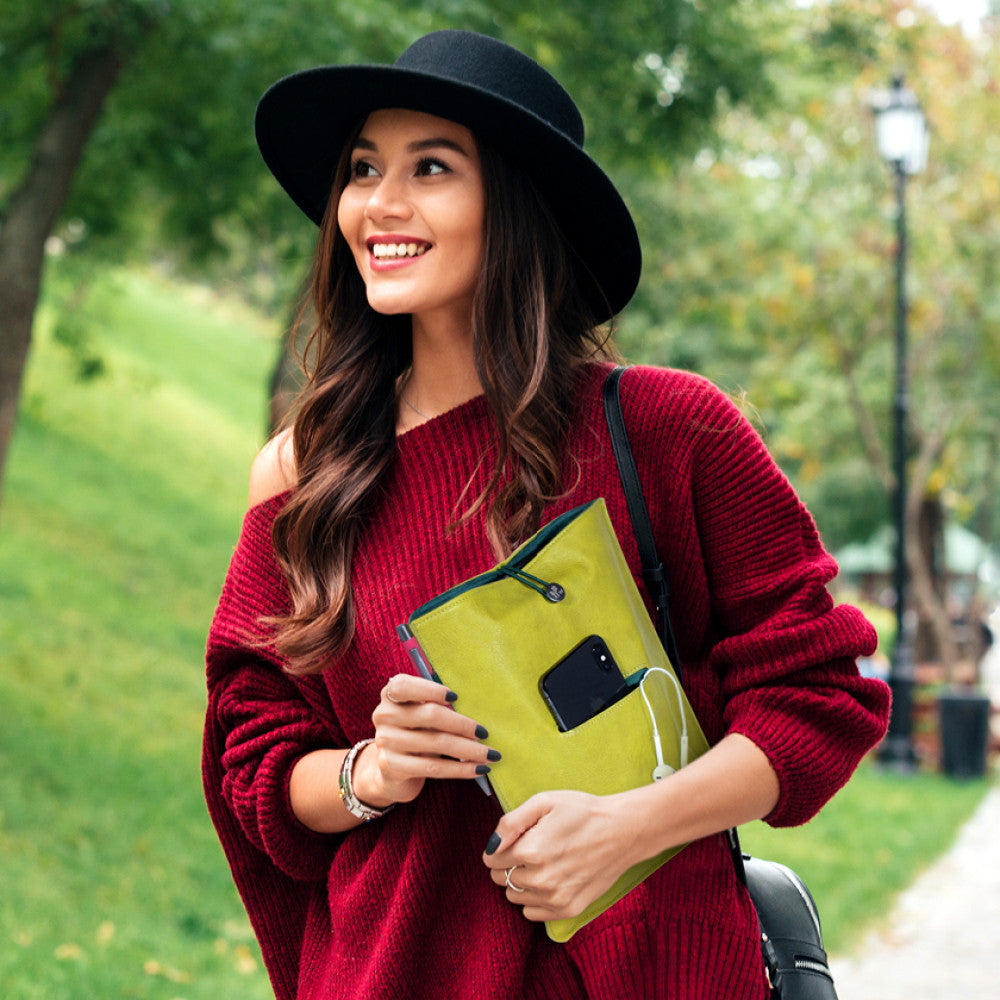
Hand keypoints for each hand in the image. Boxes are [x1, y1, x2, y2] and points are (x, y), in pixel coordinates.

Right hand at [352, 673, 498, 806]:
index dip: (431, 690)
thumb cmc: (416, 731)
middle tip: (485, 733)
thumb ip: (438, 704)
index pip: (405, 686)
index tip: (456, 697)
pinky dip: (460, 768)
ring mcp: (386, 741)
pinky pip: (433, 767)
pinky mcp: (392, 766)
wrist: (392, 770)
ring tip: (490, 755)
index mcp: (391, 695)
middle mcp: (384, 715)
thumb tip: (478, 707)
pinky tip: (478, 769)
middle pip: (429, 715)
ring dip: (468, 750)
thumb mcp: (421, 713)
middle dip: (462, 724)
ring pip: (436, 743)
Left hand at [482, 790, 636, 921]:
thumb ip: (511, 822)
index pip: (491, 860)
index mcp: (530, 851)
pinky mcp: (568, 910)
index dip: (498, 848)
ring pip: (514, 897)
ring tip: (542, 863)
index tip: (514, 840)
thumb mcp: (544, 802)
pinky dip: (534, 899)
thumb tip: (491, 845)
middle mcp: (540, 880)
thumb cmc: (582, 812)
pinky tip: (550, 879)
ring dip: (520, 882)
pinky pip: (532, 913)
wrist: (622, 831)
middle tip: (529, 849)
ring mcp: (554, 898)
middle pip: (501, 880)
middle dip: (508, 864)